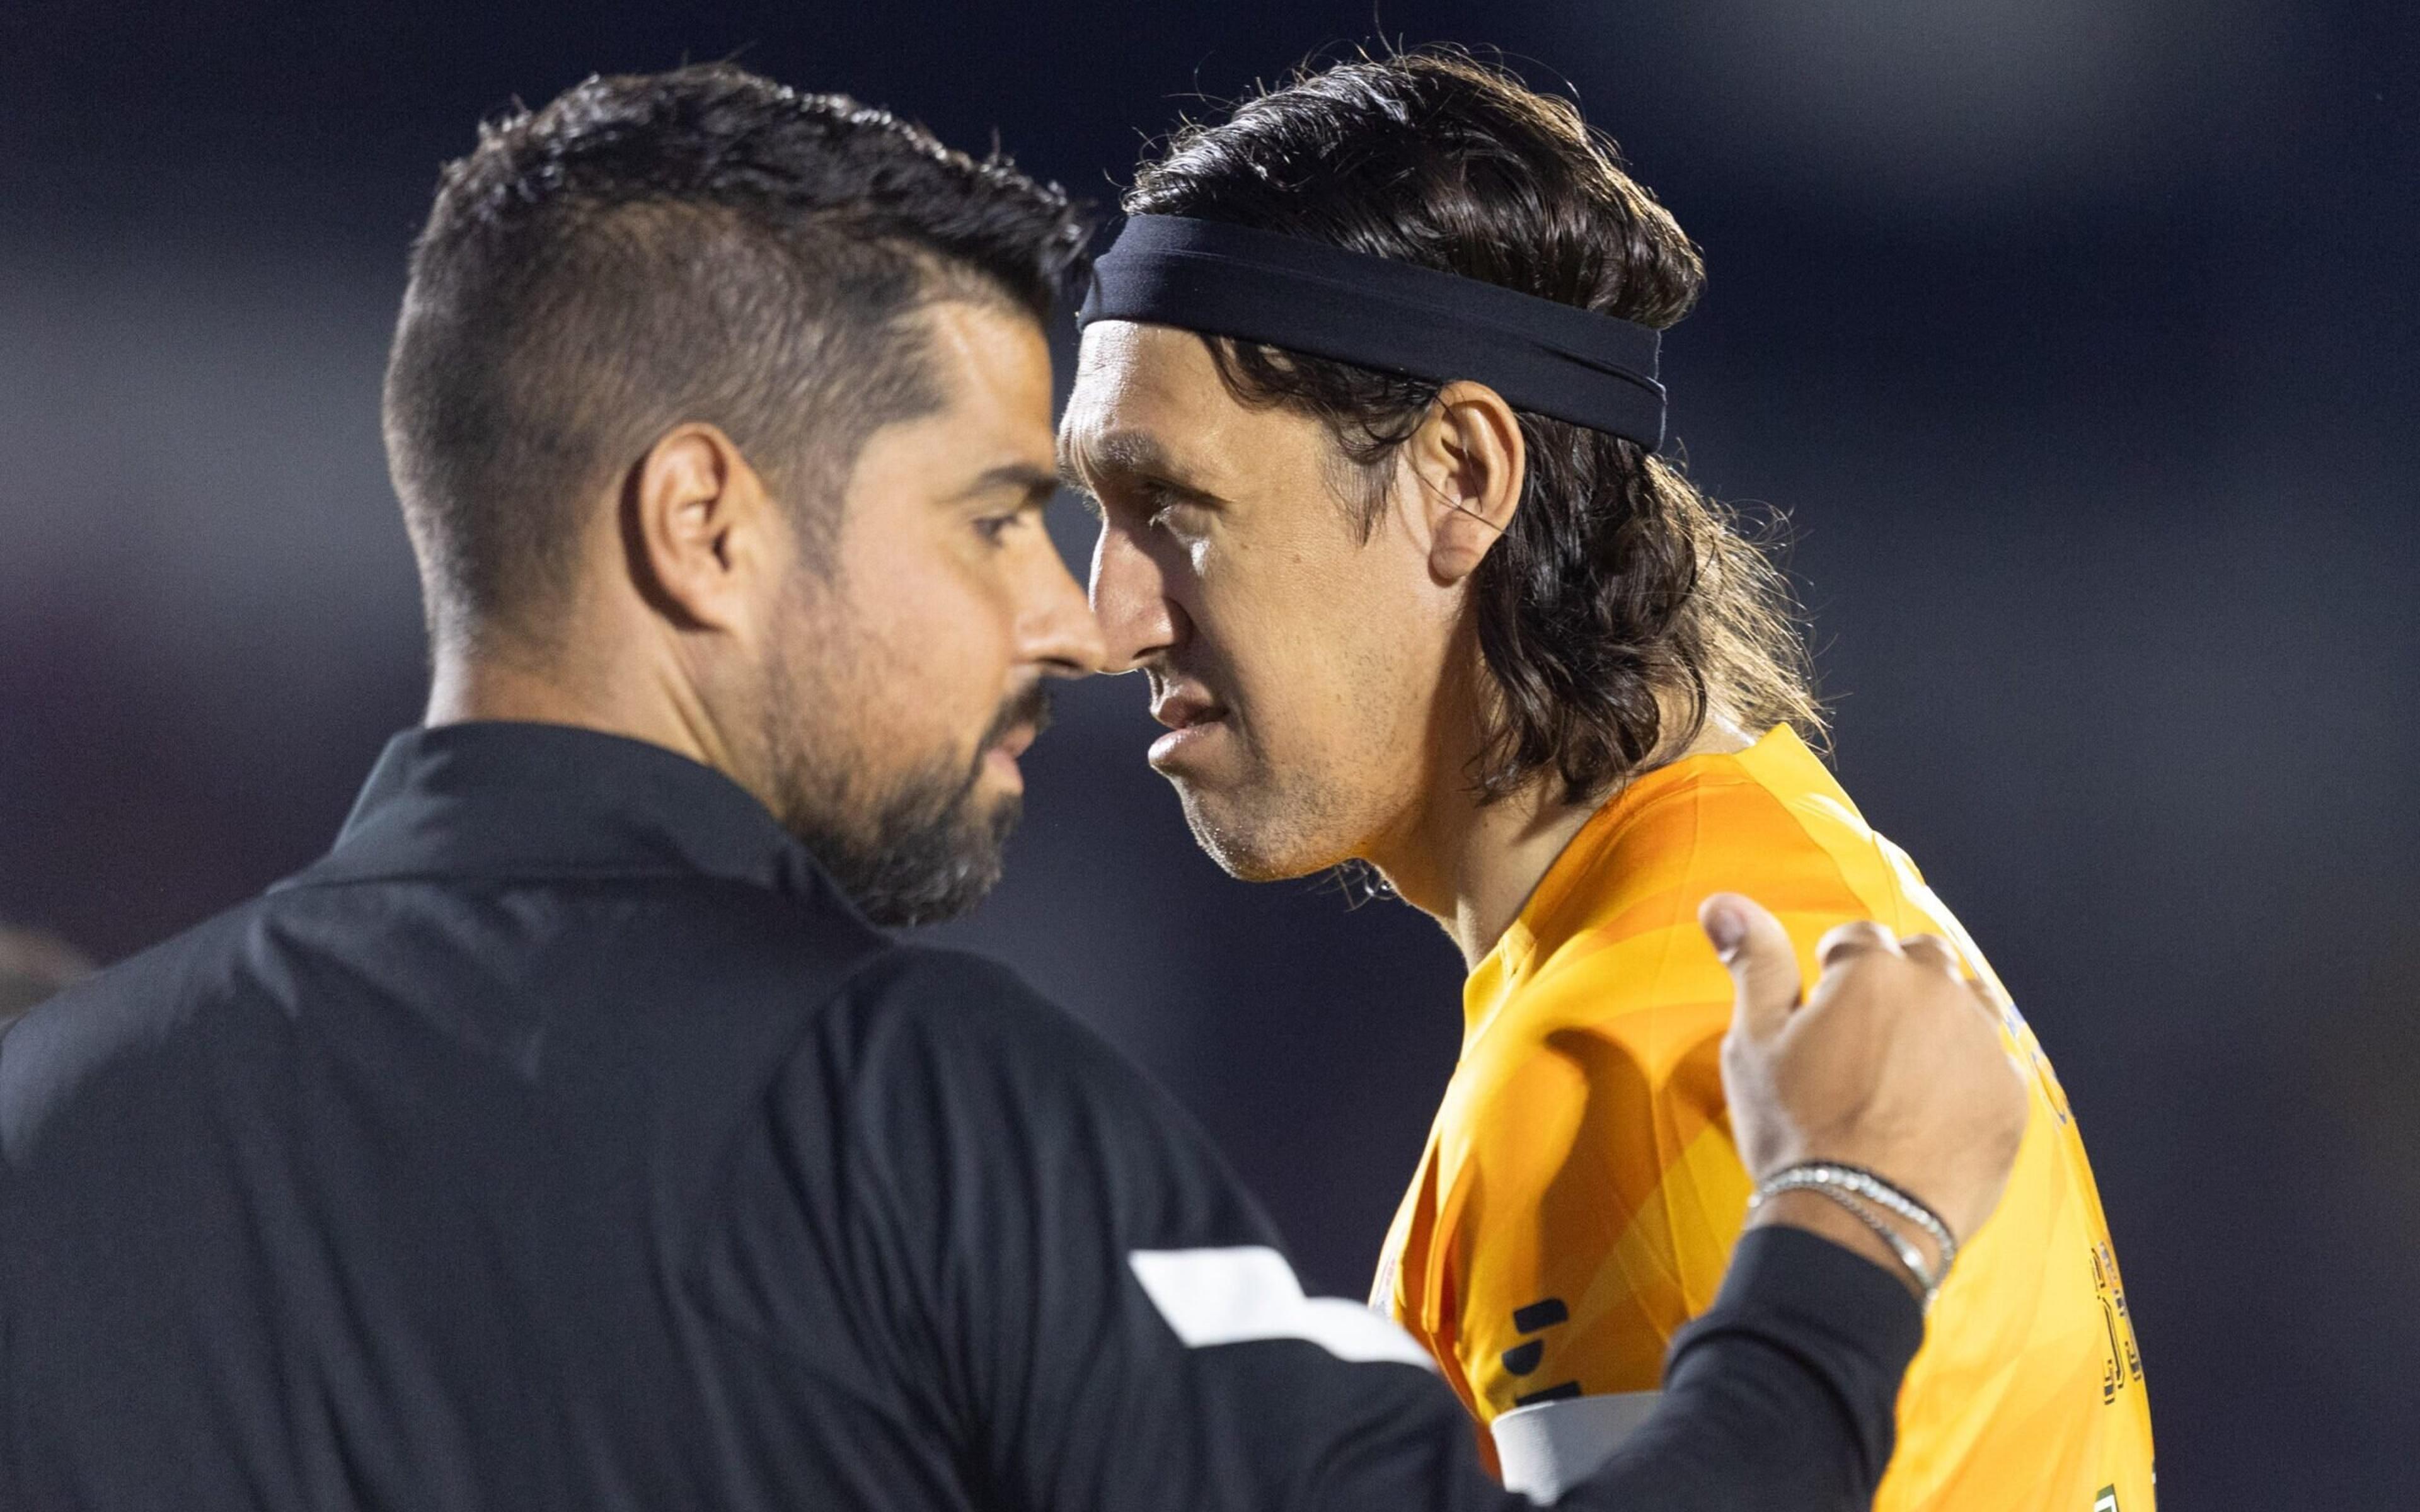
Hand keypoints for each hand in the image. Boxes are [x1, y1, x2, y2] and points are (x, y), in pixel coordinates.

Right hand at [1700, 893, 2027, 1254]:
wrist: (1860, 1221)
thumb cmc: (1797, 1130)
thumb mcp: (1755, 1042)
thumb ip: (1753, 963)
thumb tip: (1724, 901)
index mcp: (1873, 972)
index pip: (1858, 937)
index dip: (1834, 967)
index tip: (1822, 1007)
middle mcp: (1939, 994)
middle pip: (1925, 958)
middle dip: (1897, 979)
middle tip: (1864, 1032)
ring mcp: (1983, 1045)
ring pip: (1971, 1002)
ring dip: (1941, 1015)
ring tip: (1905, 1062)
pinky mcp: (2010, 1096)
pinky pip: (1995, 1061)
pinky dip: (1968, 1070)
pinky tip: (1935, 1105)